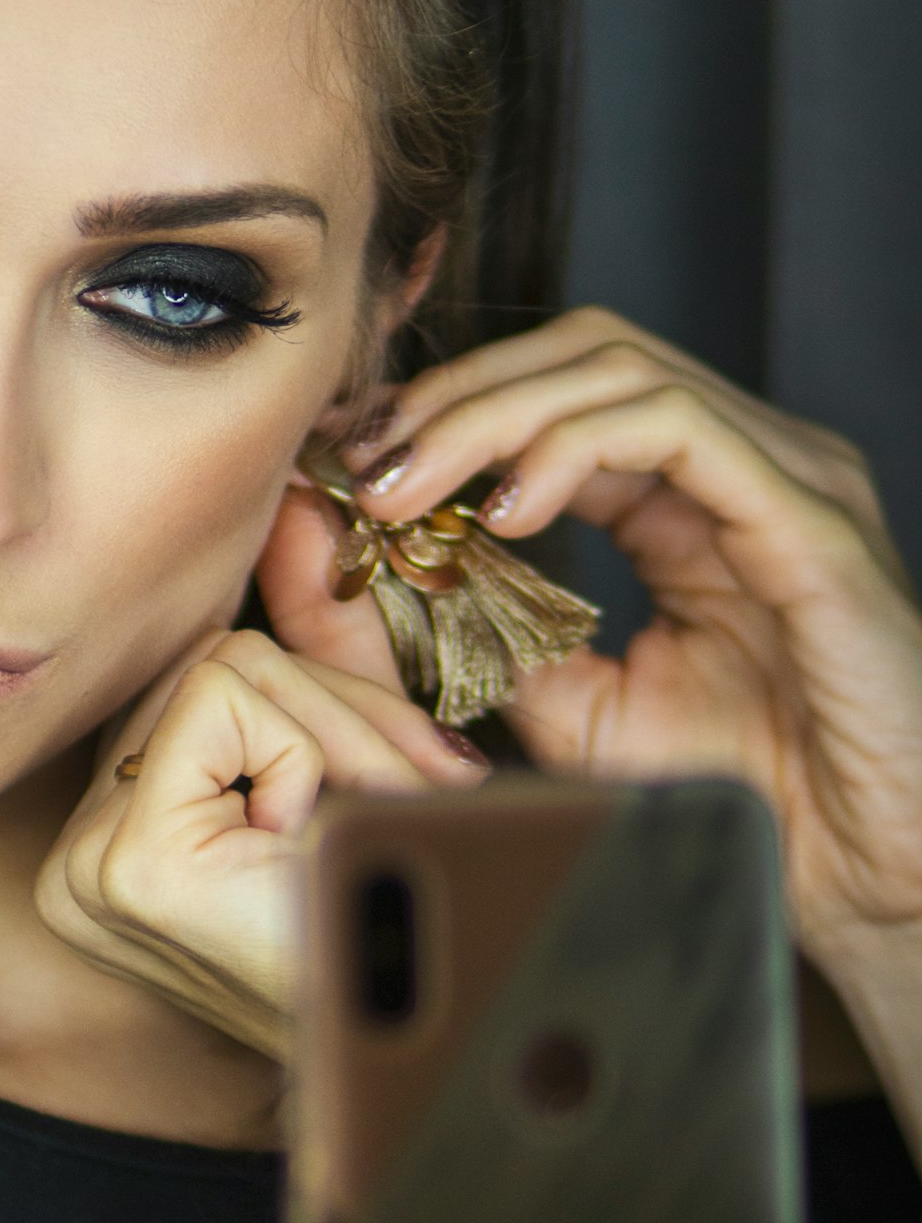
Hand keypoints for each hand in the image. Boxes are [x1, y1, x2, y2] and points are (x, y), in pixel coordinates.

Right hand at [34, 625, 487, 1053]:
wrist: (444, 1052)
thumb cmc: (419, 925)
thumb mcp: (359, 765)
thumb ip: (318, 652)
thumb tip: (298, 511)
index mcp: (122, 835)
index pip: (211, 671)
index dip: (330, 707)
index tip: (406, 788)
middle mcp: (80, 851)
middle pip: (215, 657)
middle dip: (339, 714)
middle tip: (401, 810)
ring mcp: (87, 864)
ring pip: (225, 663)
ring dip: (340, 736)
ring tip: (365, 839)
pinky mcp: (122, 864)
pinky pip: (226, 698)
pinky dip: (310, 755)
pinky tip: (317, 849)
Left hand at [258, 307, 921, 1025]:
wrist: (870, 870)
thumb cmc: (748, 795)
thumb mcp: (578, 711)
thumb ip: (492, 640)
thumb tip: (378, 582)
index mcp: (690, 495)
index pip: (560, 390)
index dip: (448, 409)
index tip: (353, 462)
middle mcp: (742, 462)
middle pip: (580, 352)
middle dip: (457, 394)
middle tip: (364, 461)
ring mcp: (785, 477)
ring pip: (620, 367)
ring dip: (492, 414)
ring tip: (410, 485)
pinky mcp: (811, 518)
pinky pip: (679, 430)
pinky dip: (575, 450)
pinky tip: (507, 511)